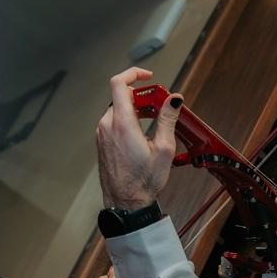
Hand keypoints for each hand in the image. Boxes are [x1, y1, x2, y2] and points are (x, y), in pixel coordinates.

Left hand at [96, 67, 182, 209]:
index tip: (148, 76)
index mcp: (122, 123)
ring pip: (118, 110)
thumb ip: (167, 119)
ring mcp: (102, 134)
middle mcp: (107, 125)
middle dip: (141, 97)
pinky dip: (128, 121)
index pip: (119, 84)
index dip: (133, 74)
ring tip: (153, 123)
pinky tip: (142, 135)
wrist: (126, 203)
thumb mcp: (164, 149)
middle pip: (121, 97)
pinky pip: (114, 123)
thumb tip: (174, 100)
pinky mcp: (102, 142)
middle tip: (159, 106)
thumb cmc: (143, 181)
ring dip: (135, 110)